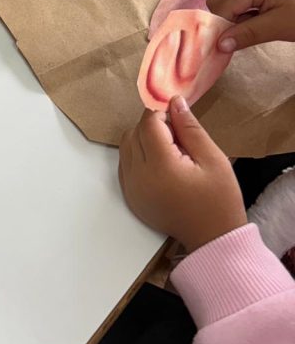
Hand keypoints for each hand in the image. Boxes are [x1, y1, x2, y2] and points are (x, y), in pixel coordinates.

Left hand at [119, 97, 245, 251]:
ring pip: (126, 146)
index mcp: (160, 167)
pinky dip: (137, 156)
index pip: (148, 123)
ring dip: (142, 139)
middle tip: (178, 136)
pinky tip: (160, 164)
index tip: (177, 115)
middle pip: (134, 133)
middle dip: (152, 126)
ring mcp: (130, 189)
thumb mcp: (213, 160)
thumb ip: (190, 128)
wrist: (213, 241)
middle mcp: (138, 177)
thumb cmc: (218, 200)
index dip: (161, 113)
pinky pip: (124, 164)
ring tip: (170, 151)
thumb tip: (174, 102)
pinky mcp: (130, 197)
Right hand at [207, 0, 294, 51]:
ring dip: (231, 17)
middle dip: (226, 20)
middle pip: (216, 0)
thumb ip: (247, 34)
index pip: (221, 6)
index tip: (230, 46)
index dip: (223, 28)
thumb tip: (219, 45)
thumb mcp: (278, 27)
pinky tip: (254, 18)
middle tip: (246, 34)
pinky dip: (237, 11)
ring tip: (253, 25)